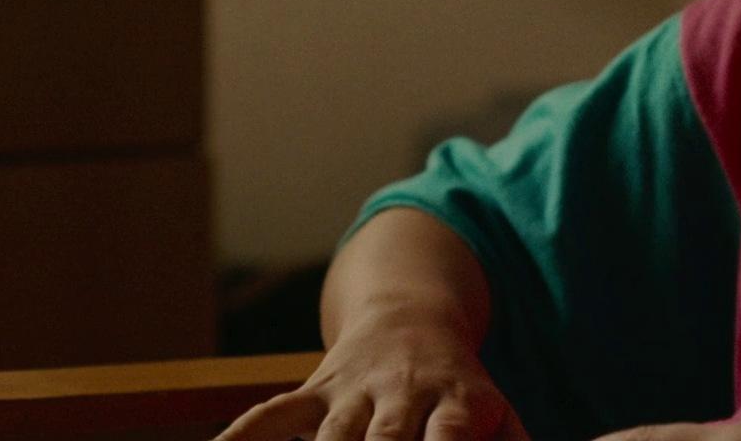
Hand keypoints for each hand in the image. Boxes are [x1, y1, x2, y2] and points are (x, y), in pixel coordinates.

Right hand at [212, 308, 529, 440]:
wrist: (412, 313)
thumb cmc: (462, 387)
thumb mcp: (498, 411)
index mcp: (454, 402)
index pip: (449, 439)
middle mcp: (402, 394)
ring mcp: (353, 391)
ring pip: (328, 437)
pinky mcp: (314, 389)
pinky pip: (271, 415)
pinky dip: (242, 439)